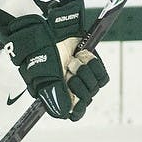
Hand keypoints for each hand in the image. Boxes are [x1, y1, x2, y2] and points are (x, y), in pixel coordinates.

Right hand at [0, 0, 108, 120]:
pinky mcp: (92, 66)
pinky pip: (102, 76)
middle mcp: (70, 88)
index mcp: (57, 94)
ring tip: (74, 60)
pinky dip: (95, 66)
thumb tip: (65, 113)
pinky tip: (84, 57)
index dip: (77, 109)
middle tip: (69, 69)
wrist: (47, 29)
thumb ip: (54, 94)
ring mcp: (82, 77)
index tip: (76, 101)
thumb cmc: (39, 51)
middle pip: (86, 99)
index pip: (73, 113)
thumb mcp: (43, 73)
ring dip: (86, 72)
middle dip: (79, 84)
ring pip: (95, 87)